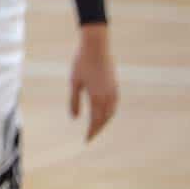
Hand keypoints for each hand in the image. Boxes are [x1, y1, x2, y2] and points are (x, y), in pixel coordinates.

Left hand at [69, 25, 118, 141]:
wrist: (96, 47)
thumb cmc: (81, 63)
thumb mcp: (74, 82)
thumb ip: (74, 101)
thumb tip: (75, 118)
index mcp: (97, 96)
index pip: (95, 120)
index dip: (91, 132)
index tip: (86, 141)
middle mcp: (108, 96)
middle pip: (105, 119)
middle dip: (98, 129)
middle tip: (90, 137)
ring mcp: (113, 90)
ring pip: (111, 112)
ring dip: (104, 122)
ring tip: (96, 128)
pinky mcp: (115, 85)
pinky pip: (114, 104)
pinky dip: (109, 113)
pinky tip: (104, 113)